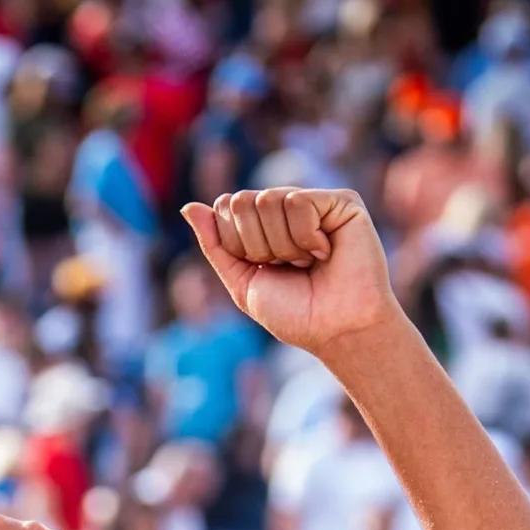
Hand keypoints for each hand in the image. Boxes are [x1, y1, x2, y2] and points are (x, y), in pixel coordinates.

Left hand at [178, 189, 398, 354]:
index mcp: (262, 225)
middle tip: (286, 267)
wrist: (335, 329)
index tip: (262, 269)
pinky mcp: (342, 201)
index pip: (224, 208)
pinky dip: (305, 237)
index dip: (235, 243)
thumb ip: (215, 243)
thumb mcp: (241, 280)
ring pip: (268, 200)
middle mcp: (286, 208)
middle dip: (256, 245)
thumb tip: (187, 207)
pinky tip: (325, 252)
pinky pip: (298, 201)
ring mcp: (314, 202)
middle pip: (241, 201)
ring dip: (282, 245)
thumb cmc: (294, 312)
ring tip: (307, 262)